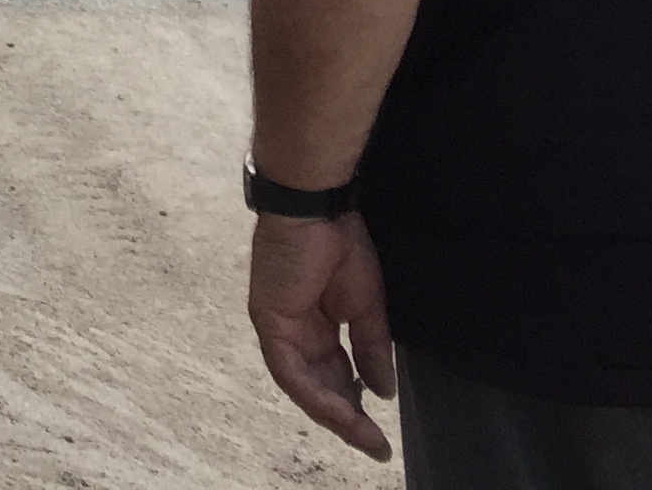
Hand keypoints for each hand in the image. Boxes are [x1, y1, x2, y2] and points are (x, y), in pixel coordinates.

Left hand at [247, 212, 396, 461]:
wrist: (317, 206)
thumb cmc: (340, 241)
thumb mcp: (366, 306)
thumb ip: (371, 348)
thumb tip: (383, 390)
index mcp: (318, 324)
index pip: (336, 374)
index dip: (357, 403)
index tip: (380, 433)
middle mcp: (296, 331)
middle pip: (319, 386)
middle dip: (347, 417)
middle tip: (374, 445)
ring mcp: (279, 327)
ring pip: (303, 385)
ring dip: (334, 414)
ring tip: (363, 436)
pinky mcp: (269, 321)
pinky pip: (290, 370)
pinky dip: (315, 393)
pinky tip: (342, 411)